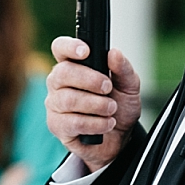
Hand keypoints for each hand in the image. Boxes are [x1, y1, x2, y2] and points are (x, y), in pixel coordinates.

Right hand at [45, 38, 140, 171]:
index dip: (69, 46)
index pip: (61, 48)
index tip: (86, 51)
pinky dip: (94, 123)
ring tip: (111, 109)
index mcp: (74, 65)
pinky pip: (72, 122)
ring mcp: (55, 104)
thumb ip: (123, 69)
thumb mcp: (129, 86)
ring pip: (68, 99)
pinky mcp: (57, 126)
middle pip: (62, 72)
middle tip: (108, 88)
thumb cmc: (119, 106)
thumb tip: (114, 53)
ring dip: (96, 104)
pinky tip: (106, 123)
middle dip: (90, 80)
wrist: (120, 138)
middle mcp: (59, 82)